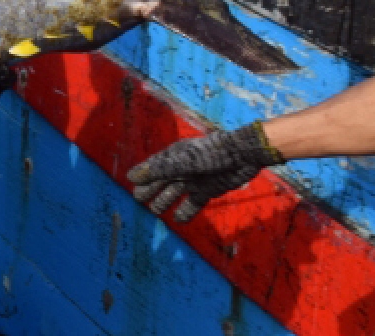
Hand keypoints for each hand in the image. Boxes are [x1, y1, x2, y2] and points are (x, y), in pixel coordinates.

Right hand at [127, 122, 282, 222]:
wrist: (242, 156)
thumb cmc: (211, 154)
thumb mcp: (183, 161)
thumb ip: (159, 170)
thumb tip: (131, 177)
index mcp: (174, 156)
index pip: (154, 166)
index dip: (143, 174)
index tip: (132, 182)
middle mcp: (183, 168)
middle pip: (163, 181)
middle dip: (151, 190)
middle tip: (139, 200)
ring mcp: (195, 179)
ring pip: (176, 192)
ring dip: (166, 201)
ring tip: (156, 212)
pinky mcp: (208, 190)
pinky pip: (194, 203)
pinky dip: (186, 211)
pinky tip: (179, 220)